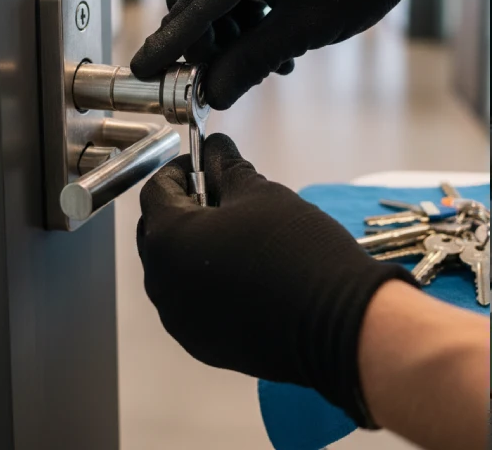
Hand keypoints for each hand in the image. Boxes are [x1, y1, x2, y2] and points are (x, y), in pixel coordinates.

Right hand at [130, 0, 464, 107]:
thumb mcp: (304, 29)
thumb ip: (254, 61)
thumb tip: (215, 93)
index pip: (191, 7)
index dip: (167, 45)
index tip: (144, 73)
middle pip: (195, 4)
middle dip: (205, 46)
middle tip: (223, 81)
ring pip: (219, 4)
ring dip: (232, 41)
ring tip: (270, 68)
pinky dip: (250, 27)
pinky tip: (280, 54)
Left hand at [137, 133, 416, 426]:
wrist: (334, 321)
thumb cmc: (297, 251)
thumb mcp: (263, 195)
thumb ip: (229, 169)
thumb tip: (215, 149)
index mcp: (169, 239)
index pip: (156, 191)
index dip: (181, 170)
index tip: (207, 163)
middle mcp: (161, 283)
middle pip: (160, 233)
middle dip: (187, 209)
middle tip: (227, 197)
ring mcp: (180, 318)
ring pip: (177, 270)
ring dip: (199, 248)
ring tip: (242, 239)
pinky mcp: (202, 343)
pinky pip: (195, 302)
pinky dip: (210, 284)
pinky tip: (248, 276)